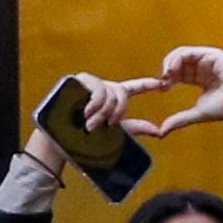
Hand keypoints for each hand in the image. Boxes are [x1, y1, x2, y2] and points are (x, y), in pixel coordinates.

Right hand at [29, 70, 156, 158]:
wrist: (58, 141)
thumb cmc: (83, 139)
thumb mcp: (115, 134)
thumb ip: (135, 128)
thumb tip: (159, 131)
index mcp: (111, 97)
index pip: (133, 88)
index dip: (147, 85)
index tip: (163, 84)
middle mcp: (103, 88)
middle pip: (121, 93)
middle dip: (117, 111)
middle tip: (107, 126)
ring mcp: (90, 83)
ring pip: (110, 93)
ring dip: (103, 112)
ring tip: (91, 124)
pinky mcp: (79, 81)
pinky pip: (97, 90)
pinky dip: (96, 104)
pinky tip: (87, 112)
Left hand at [122, 45, 222, 138]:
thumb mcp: (196, 113)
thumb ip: (179, 119)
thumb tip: (162, 131)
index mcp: (201, 78)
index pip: (179, 74)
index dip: (168, 79)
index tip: (162, 88)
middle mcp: (204, 67)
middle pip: (179, 62)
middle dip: (168, 69)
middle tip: (162, 80)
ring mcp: (208, 60)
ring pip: (183, 54)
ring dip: (171, 62)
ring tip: (166, 73)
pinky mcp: (213, 55)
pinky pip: (191, 52)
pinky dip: (179, 58)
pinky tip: (173, 68)